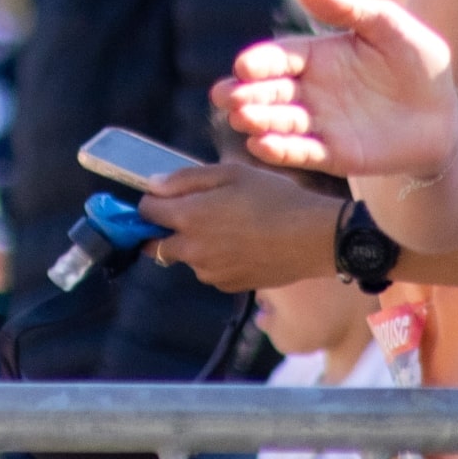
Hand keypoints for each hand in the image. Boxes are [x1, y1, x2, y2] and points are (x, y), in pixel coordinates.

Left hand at [143, 163, 335, 291]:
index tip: (161, 197)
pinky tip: (242, 244)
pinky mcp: (227, 285)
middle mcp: (192, 249)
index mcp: (188, 216)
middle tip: (192, 214)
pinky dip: (215, 259)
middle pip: (158, 243)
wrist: (311, 237)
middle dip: (165, 229)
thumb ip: (186, 179)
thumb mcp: (231, 173)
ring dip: (194, 244)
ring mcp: (209, 272)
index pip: (146, 211)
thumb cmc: (274, 197)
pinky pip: (209, 270)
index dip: (151, 202)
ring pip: (186, 258)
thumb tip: (152, 185)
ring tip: (229, 226)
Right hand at [219, 0, 457, 176]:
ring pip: (281, 122)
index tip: (244, 66)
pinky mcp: (335, 154)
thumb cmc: (419, 61)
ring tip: (243, 120)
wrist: (446, 113)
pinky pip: (304, 152)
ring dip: (259, 122)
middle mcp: (311, 90)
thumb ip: (348, 7)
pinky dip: (282, 150)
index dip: (260, 62)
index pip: (280, 57)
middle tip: (226, 97)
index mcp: (317, 56)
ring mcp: (321, 123)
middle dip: (246, 94)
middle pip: (270, 91)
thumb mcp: (388, 25)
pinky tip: (263, 146)